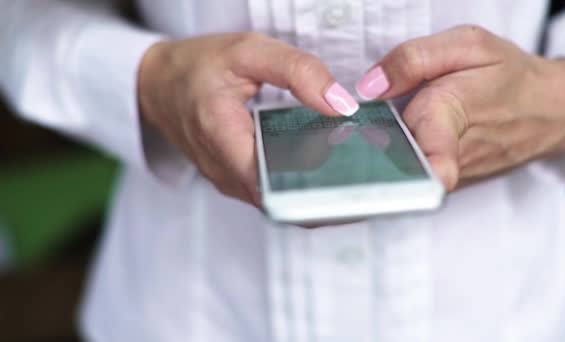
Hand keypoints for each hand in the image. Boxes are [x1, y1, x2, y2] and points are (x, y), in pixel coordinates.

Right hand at [137, 33, 357, 204]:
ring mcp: (228, 181)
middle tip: (368, 182)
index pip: (274, 184)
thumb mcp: (248, 51)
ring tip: (355, 178)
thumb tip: (341, 104)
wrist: (159, 86)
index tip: (354, 188)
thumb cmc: (198, 66)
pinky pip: (272, 193)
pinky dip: (298, 186)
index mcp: (222, 135)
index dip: (315, 192)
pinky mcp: (235, 181)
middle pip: (283, 199)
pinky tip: (327, 172)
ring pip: (279, 201)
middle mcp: (223, 170)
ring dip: (314, 194)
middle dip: (325, 196)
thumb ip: (297, 70)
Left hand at [356, 25, 564, 189]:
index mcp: (453, 109)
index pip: (433, 145)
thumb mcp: (469, 45)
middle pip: (398, 151)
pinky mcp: (455, 185)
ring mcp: (455, 174)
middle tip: (384, 115)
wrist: (549, 111)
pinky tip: (420, 138)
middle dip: (380, 134)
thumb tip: (370, 86)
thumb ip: (414, 59)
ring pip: (406, 164)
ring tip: (410, 122)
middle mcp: (452, 151)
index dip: (424, 161)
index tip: (426, 177)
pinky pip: (419, 171)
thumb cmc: (509, 74)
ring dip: (395, 144)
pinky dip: (410, 155)